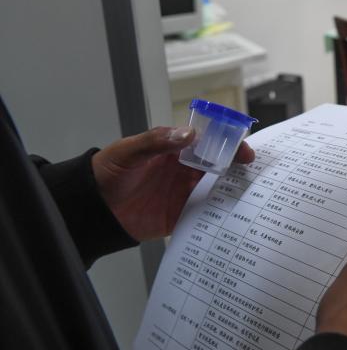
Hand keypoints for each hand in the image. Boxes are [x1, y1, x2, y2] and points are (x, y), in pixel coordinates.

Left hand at [92, 126, 254, 241]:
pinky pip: (205, 214)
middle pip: (218, 166)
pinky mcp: (181, 215)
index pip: (207, 142)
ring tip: (248, 192)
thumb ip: (156, 141)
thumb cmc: (107, 173)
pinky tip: (230, 213)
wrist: (92, 209)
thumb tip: (189, 134)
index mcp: (174, 150)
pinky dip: (218, 213)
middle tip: (250, 170)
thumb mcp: (128, 151)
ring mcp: (184, 193)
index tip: (241, 149)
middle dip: (236, 167)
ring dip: (231, 189)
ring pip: (216, 189)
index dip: (227, 143)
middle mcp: (184, 170)